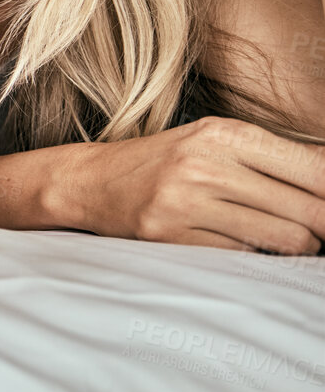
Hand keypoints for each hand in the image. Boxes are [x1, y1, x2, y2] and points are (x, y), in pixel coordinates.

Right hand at [81, 116, 324, 251]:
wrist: (91, 181)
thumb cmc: (165, 162)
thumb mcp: (216, 142)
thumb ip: (276, 158)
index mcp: (224, 133)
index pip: (315, 169)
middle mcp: (205, 164)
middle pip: (308, 210)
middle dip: (324, 227)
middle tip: (319, 229)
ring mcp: (185, 202)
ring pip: (285, 240)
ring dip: (298, 246)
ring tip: (287, 238)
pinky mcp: (170, 237)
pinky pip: (245, 258)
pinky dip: (256, 256)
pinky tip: (246, 244)